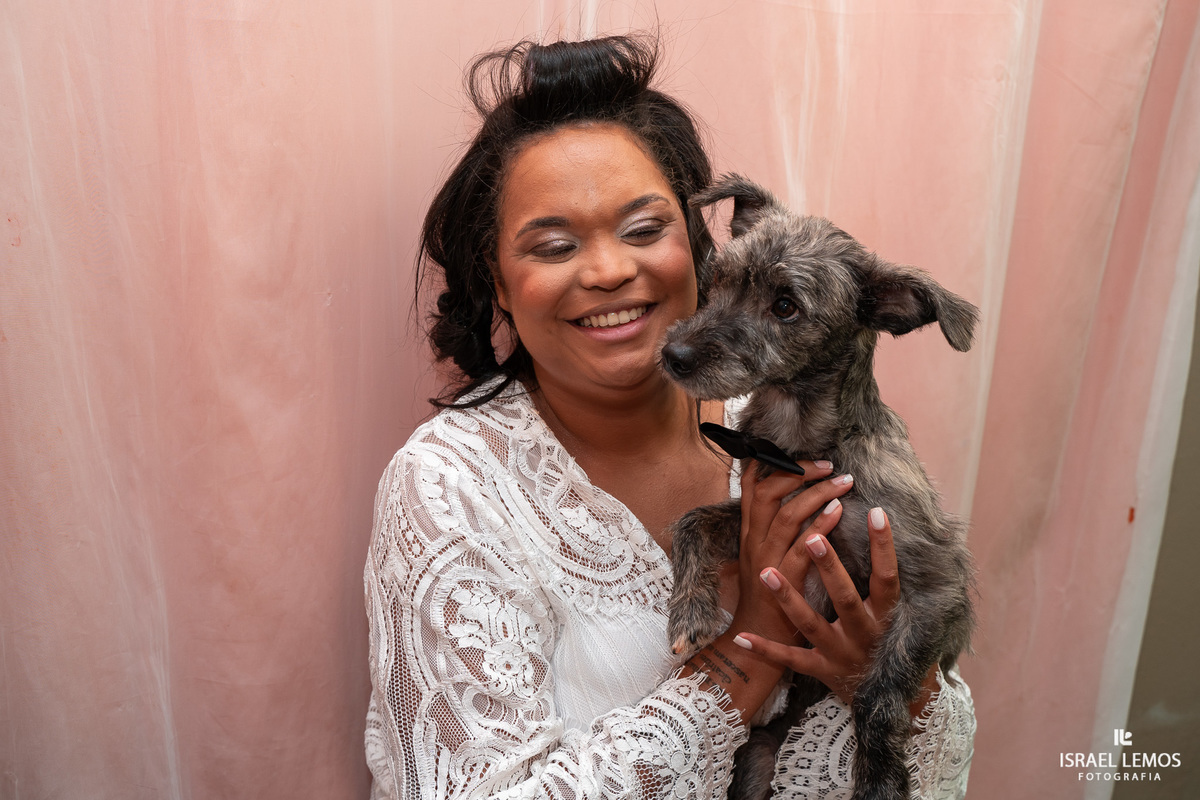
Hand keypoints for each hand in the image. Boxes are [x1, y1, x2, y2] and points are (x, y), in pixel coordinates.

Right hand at [726, 463, 854, 649]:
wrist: (757, 636)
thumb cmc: (767, 595)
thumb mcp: (763, 555)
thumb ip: (773, 529)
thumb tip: (794, 498)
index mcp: (750, 535)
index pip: (752, 488)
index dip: (773, 465)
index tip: (797, 452)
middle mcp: (755, 544)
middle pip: (769, 495)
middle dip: (798, 473)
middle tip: (828, 464)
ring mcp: (768, 562)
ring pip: (787, 517)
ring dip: (815, 494)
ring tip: (841, 482)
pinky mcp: (784, 583)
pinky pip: (801, 549)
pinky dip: (820, 526)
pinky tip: (838, 512)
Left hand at [733, 506, 937, 711]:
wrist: (889, 699)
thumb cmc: (890, 640)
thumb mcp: (897, 612)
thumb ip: (887, 578)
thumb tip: (884, 522)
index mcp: (887, 615)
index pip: (887, 576)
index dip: (884, 546)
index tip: (877, 511)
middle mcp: (865, 634)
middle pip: (845, 597)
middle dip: (829, 567)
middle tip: (812, 537)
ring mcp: (840, 653)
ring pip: (810, 622)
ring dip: (787, 597)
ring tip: (765, 572)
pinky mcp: (821, 670)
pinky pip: (790, 659)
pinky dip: (765, 649)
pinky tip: (741, 636)